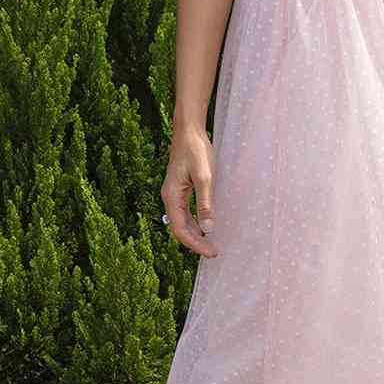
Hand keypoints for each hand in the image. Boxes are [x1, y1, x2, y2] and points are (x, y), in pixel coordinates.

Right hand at [161, 125, 217, 256]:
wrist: (189, 131)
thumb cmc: (196, 151)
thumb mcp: (205, 177)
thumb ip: (205, 203)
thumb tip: (208, 228)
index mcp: (172, 196)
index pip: (180, 229)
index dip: (195, 244)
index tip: (211, 252)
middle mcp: (169, 197)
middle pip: (179, 228)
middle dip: (195, 243)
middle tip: (214, 252)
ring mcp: (173, 194)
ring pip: (181, 222)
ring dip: (194, 235)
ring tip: (210, 244)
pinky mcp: (180, 189)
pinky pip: (184, 213)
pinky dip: (194, 223)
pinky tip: (205, 227)